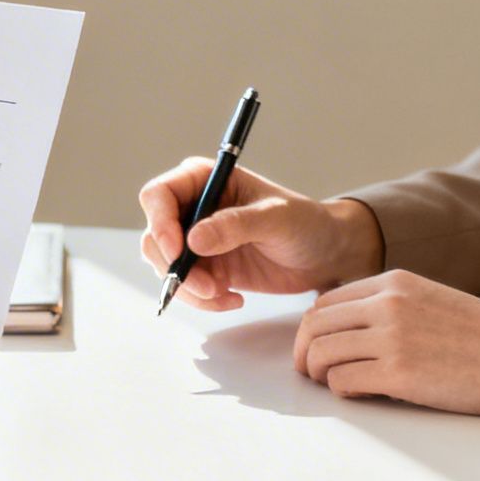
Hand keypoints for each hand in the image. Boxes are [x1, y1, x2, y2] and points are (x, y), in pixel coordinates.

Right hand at [137, 158, 384, 309]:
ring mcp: (196, 241)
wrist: (325, 255)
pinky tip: (232, 299)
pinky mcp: (205, 269)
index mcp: (204, 180)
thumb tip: (194, 239)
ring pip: (165, 266)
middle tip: (206, 286)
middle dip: (174, 266)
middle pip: (155, 235)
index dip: (159, 222)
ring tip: (222, 295)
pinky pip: (185, 288)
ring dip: (188, 288)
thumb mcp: (275, 218)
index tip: (177, 251)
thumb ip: (235, 225)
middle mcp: (193, 208)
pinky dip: (202, 300)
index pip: (159, 195)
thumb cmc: (305, 222)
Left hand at [291, 270, 479, 415]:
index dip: (311, 329)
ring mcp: (391, 337)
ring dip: (319, 374)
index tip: (315, 348)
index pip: (324, 302)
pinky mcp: (398, 373)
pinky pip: (342, 381)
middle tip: (310, 372)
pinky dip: (342, 390)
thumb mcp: (429, 300)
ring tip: (334, 383)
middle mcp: (387, 304)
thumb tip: (343, 327)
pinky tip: (360, 392)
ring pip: (321, 353)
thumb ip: (388, 305)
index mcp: (393, 283)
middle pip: (313, 326)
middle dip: (304, 353)